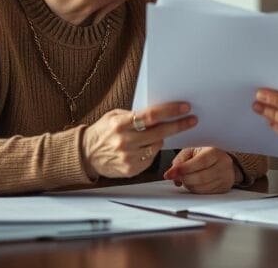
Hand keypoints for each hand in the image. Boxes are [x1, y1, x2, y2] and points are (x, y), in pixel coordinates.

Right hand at [81, 102, 196, 179]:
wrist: (86, 154)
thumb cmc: (103, 132)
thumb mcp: (115, 116)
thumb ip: (135, 114)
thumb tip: (161, 111)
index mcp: (120, 124)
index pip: (151, 115)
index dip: (170, 111)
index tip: (185, 108)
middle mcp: (124, 141)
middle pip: (160, 132)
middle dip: (178, 125)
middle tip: (192, 120)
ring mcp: (128, 157)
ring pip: (157, 145)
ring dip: (161, 139)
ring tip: (156, 134)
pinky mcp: (130, 170)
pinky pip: (150, 158)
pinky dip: (151, 151)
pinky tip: (144, 147)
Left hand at [163, 147, 238, 193]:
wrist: (222, 159)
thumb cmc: (205, 153)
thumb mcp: (192, 150)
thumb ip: (181, 160)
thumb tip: (172, 173)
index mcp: (216, 151)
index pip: (201, 162)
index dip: (184, 169)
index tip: (170, 173)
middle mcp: (223, 165)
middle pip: (201, 177)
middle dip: (184, 179)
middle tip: (174, 177)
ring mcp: (225, 178)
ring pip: (202, 188)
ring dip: (188, 185)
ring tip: (184, 178)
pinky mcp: (223, 188)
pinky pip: (205, 193)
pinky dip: (195, 190)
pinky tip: (193, 183)